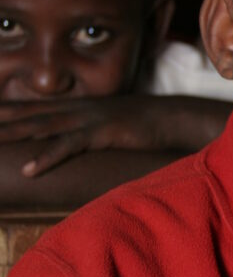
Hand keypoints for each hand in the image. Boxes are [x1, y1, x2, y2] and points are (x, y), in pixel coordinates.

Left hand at [0, 95, 231, 175]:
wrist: (172, 116)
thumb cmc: (143, 123)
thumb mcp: (108, 124)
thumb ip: (87, 130)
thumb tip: (73, 141)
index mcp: (76, 107)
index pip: (32, 108)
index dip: (6, 111)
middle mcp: (76, 109)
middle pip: (29, 115)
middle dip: (2, 121)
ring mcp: (87, 119)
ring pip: (41, 127)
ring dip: (13, 135)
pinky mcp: (101, 132)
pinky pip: (68, 146)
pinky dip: (47, 157)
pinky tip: (29, 169)